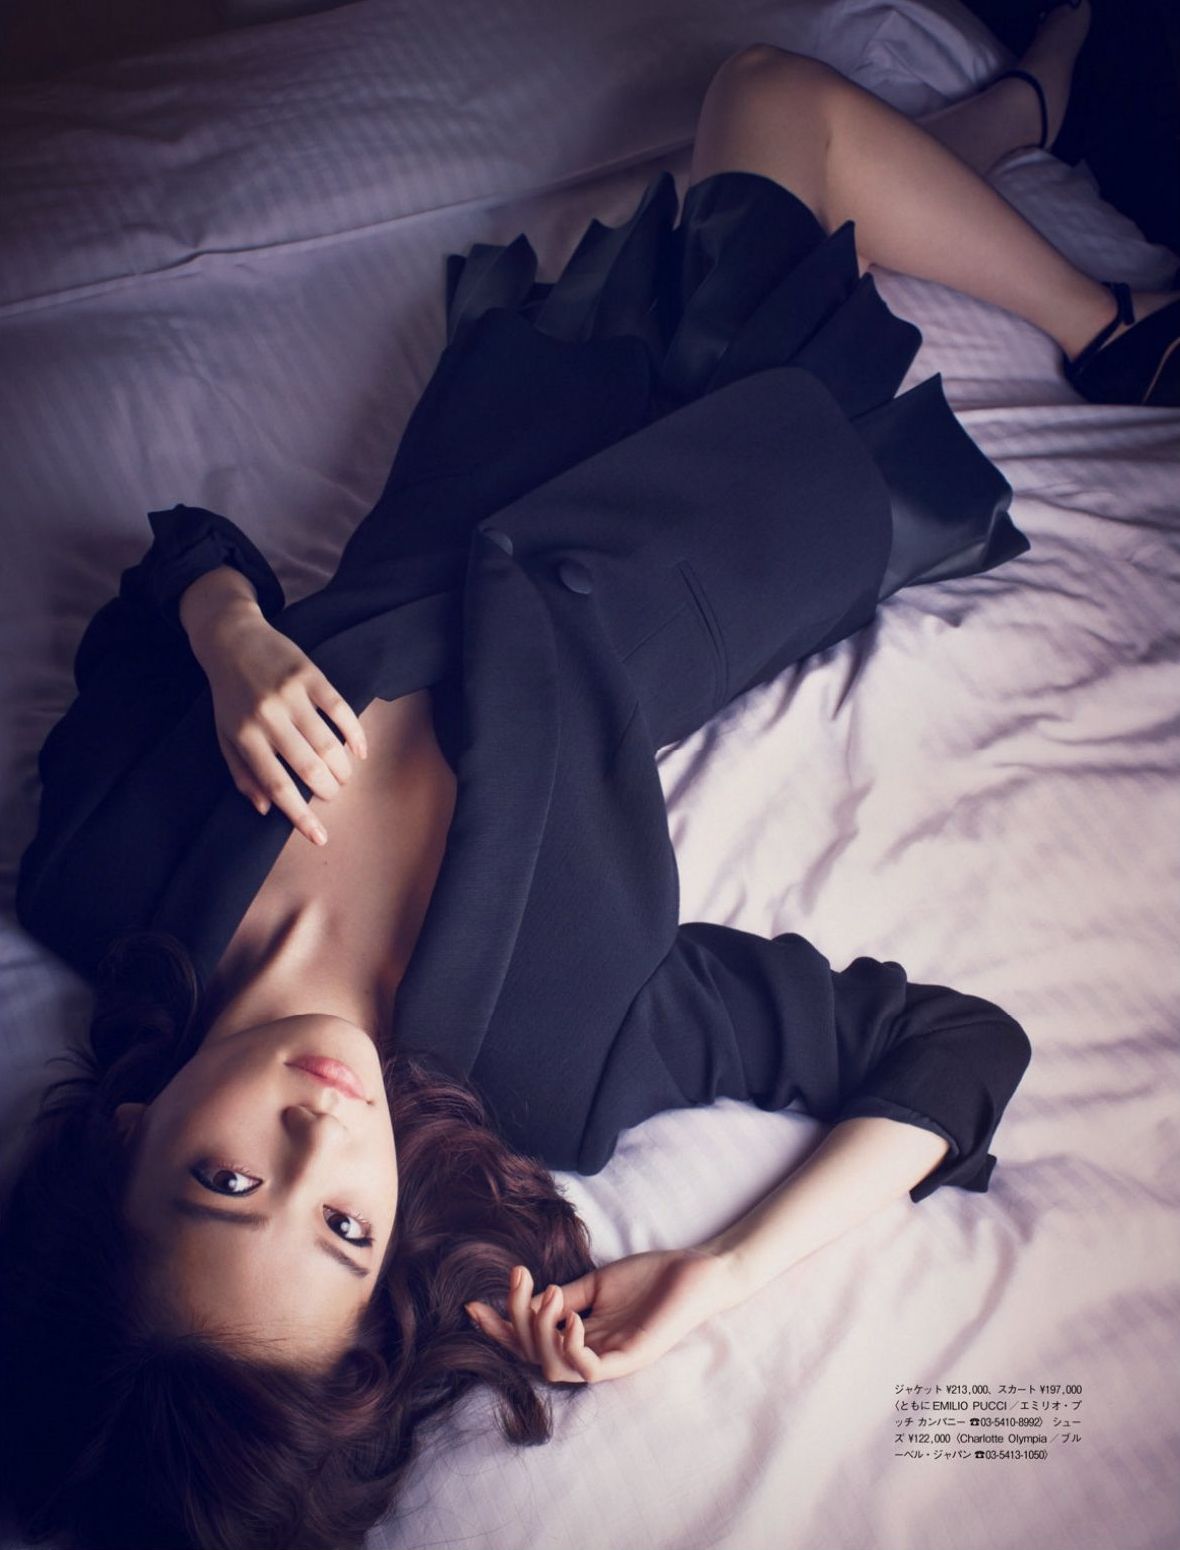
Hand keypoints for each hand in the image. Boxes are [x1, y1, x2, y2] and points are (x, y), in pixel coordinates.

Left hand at [193, 607, 367, 845]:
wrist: (231, 639)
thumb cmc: (229, 695)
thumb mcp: (224, 736)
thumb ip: (242, 774)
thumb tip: (266, 808)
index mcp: (244, 737)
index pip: (278, 786)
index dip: (301, 817)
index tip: (319, 837)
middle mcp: (267, 718)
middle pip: (309, 768)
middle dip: (328, 790)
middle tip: (332, 793)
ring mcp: (290, 696)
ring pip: (328, 744)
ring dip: (342, 768)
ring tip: (343, 775)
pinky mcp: (310, 675)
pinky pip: (342, 711)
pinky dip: (355, 735)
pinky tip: (359, 751)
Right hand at [464, 1248, 738, 1385]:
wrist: (697, 1271)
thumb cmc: (651, 1277)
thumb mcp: (597, 1283)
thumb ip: (566, 1296)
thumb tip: (531, 1299)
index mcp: (580, 1335)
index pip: (530, 1342)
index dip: (500, 1330)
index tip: (472, 1306)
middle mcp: (591, 1354)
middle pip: (536, 1355)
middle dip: (517, 1320)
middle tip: (521, 1280)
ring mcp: (612, 1359)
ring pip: (556, 1367)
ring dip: (541, 1332)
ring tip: (548, 1295)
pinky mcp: (633, 1359)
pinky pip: (592, 1369)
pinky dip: (573, 1348)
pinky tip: (571, 1318)